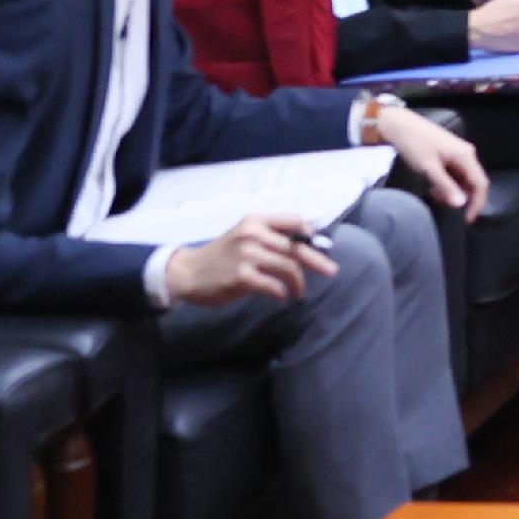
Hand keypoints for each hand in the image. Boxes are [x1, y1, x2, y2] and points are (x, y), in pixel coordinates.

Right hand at [164, 213, 332, 305]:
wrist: (187, 272)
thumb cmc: (220, 256)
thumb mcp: (243, 236)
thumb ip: (269, 238)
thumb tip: (306, 246)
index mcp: (255, 221)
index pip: (294, 221)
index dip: (310, 234)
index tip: (320, 245)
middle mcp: (253, 234)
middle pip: (297, 247)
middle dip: (317, 260)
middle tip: (331, 271)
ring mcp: (247, 255)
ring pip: (289, 267)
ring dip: (299, 282)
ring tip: (299, 292)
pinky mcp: (242, 276)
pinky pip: (274, 285)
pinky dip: (282, 293)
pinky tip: (281, 297)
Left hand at [364, 100, 488, 218]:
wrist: (399, 124)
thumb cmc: (414, 144)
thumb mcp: (428, 168)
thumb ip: (446, 186)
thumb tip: (461, 204)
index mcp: (465, 156)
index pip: (480, 184)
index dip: (477, 203)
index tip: (467, 219)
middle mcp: (466, 154)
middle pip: (474, 181)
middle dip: (462, 197)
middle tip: (444, 205)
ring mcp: (458, 152)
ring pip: (463, 178)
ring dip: (452, 190)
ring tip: (434, 193)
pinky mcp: (450, 153)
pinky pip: (455, 172)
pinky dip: (447, 182)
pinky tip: (433, 184)